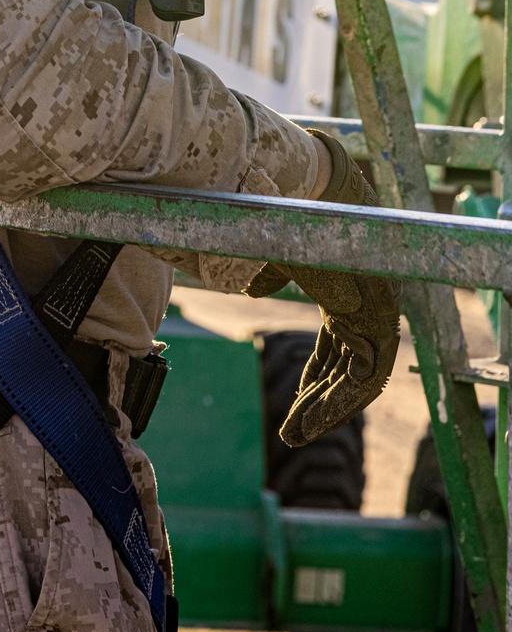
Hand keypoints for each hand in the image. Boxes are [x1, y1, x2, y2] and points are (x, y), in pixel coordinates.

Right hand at [244, 131, 400, 446]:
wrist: (313, 196)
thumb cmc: (295, 220)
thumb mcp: (276, 258)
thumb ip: (268, 277)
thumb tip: (251, 292)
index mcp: (342, 297)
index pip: (332, 352)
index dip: (313, 383)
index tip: (294, 411)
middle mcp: (363, 311)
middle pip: (344, 372)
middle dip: (317, 406)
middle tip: (291, 435)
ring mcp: (374, 315)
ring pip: (359, 380)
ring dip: (329, 411)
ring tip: (297, 435)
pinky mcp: (379, 318)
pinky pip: (369, 373)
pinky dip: (343, 399)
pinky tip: (315, 416)